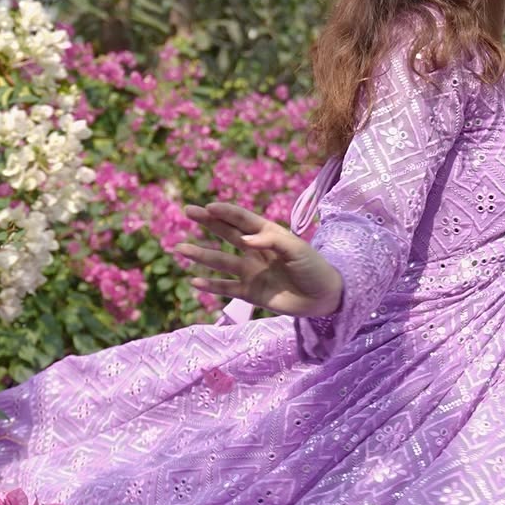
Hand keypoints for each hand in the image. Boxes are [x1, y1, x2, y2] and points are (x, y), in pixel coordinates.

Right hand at [178, 202, 342, 316]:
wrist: (324, 297)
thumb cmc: (314, 268)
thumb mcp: (297, 249)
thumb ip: (271, 241)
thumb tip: (245, 239)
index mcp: (269, 235)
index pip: (243, 219)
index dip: (226, 212)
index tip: (208, 206)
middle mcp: (256, 250)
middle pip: (227, 233)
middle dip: (208, 222)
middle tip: (187, 210)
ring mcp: (252, 272)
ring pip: (221, 261)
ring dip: (201, 255)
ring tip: (180, 248)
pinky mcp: (251, 293)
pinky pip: (227, 288)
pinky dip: (211, 286)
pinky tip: (194, 282)